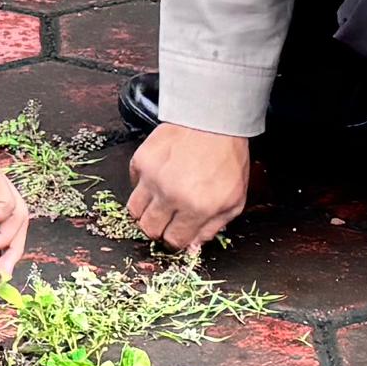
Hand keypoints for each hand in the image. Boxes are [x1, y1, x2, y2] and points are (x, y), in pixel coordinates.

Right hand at [125, 119, 252, 250]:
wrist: (213, 120)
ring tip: (157, 202)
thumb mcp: (234, 199)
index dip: (176, 239)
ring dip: (145, 211)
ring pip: (134, 211)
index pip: (174, 240)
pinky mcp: (142, 161)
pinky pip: (132, 184)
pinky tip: (157, 178)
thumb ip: (214, 227)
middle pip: (150, 229)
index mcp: (198, 208)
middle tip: (166, 219)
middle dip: (158, 229)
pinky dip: (142, 185)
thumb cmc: (227, 158)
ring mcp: (153, 178)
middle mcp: (172, 196)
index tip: (177, 232)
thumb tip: (192, 245)